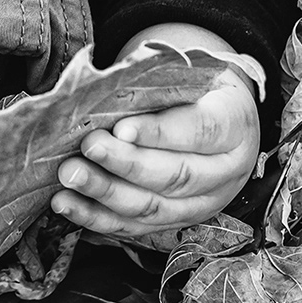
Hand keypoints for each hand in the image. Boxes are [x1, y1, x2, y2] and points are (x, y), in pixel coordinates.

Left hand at [51, 66, 259, 240]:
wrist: (224, 122)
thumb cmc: (200, 91)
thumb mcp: (196, 76)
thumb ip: (163, 84)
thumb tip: (111, 86)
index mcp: (235, 127)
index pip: (200, 131)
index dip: (159, 132)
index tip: (121, 127)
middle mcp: (224, 172)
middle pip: (175, 175)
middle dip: (125, 163)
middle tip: (88, 146)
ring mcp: (202, 203)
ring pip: (153, 206)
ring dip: (105, 193)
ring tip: (71, 175)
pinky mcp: (175, 221)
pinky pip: (135, 226)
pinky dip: (97, 217)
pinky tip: (67, 203)